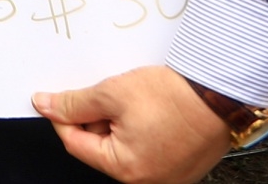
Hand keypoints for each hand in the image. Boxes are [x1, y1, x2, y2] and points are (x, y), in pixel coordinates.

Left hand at [33, 65, 233, 183]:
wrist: (221, 92)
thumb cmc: (175, 96)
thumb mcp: (111, 93)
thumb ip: (74, 103)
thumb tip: (46, 106)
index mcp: (127, 170)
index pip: (75, 143)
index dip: (62, 117)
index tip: (56, 100)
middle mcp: (148, 181)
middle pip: (100, 146)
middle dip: (96, 118)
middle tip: (107, 94)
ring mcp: (168, 175)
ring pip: (123, 145)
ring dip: (119, 121)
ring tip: (134, 100)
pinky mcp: (182, 166)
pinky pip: (148, 147)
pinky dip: (140, 127)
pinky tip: (149, 109)